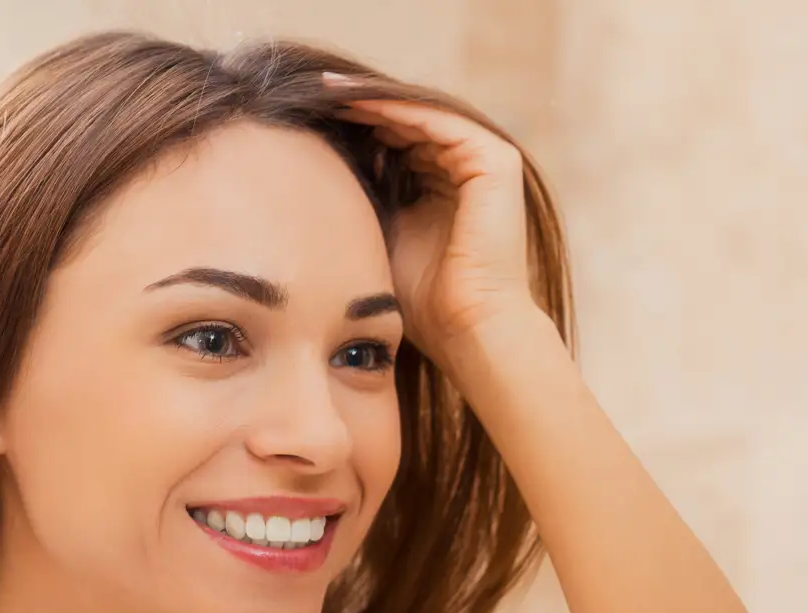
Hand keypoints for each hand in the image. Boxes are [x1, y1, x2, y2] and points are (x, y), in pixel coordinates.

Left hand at [325, 73, 541, 368]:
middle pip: (410, 121)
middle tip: (315, 92)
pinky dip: (400, 109)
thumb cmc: (421, 296)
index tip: (310, 115)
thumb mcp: (381, 231)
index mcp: (446, 185)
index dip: (357, 125)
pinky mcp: (497, 161)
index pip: (399, 140)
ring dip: (376, 100)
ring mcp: (487, 162)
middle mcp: (469, 169)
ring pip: (423, 115)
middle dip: (362, 106)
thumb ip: (365, 195)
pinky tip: (359, 104)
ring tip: (330, 92)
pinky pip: (439, 121)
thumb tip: (318, 164)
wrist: (464, 325)